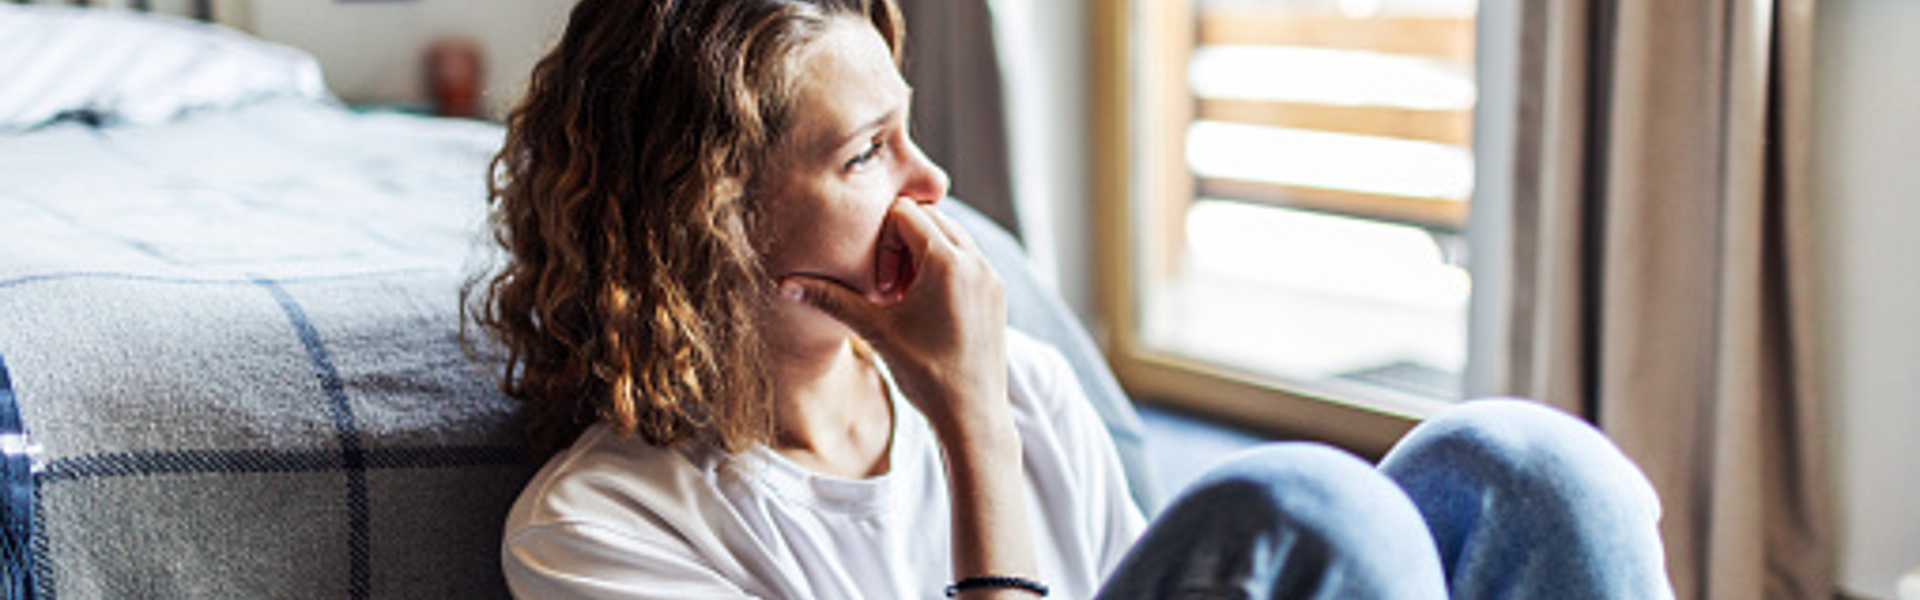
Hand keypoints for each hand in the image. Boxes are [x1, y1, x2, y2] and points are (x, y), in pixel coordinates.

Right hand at [779, 199, 1008, 442]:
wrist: (972, 414)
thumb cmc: (924, 374)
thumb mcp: (874, 331)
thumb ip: (830, 299)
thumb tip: (784, 285)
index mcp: (946, 261)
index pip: (904, 212)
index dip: (880, 238)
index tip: (877, 281)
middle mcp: (975, 261)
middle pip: (929, 218)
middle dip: (902, 242)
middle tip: (887, 287)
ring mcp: (990, 275)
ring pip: (950, 236)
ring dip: (922, 253)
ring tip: (905, 297)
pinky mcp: (996, 291)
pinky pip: (967, 258)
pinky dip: (943, 268)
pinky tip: (925, 307)